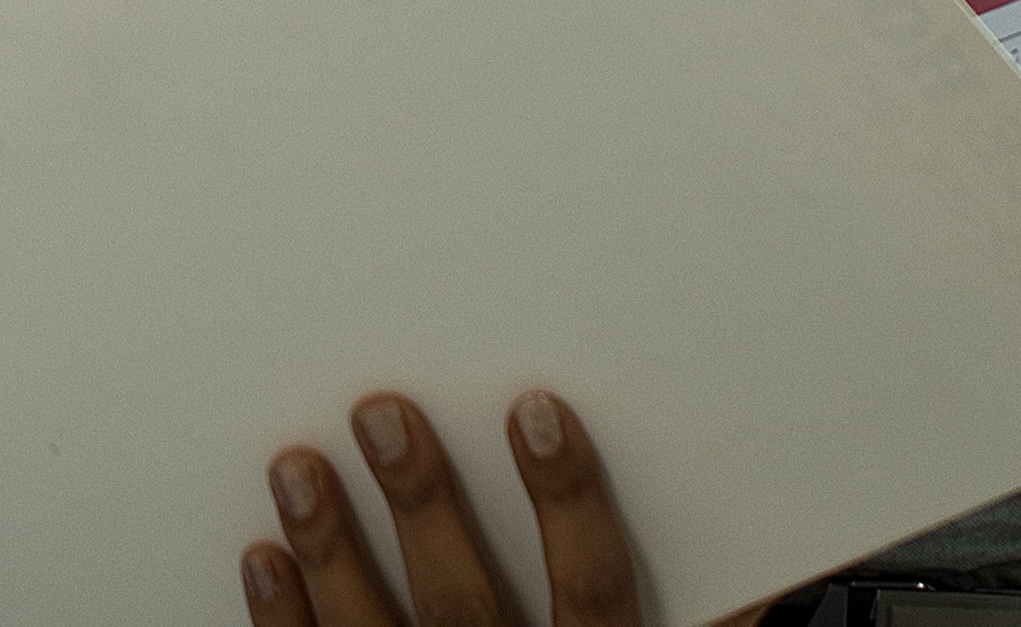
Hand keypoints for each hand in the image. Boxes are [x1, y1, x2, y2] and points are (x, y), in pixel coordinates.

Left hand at [248, 391, 689, 626]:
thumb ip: (702, 622)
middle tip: (381, 416)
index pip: (591, 589)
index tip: (535, 414)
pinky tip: (265, 560)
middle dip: (421, 506)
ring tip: (298, 469)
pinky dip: (285, 619)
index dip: (568, 501)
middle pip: (463, 602)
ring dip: (331, 549)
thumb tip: (754, 574)